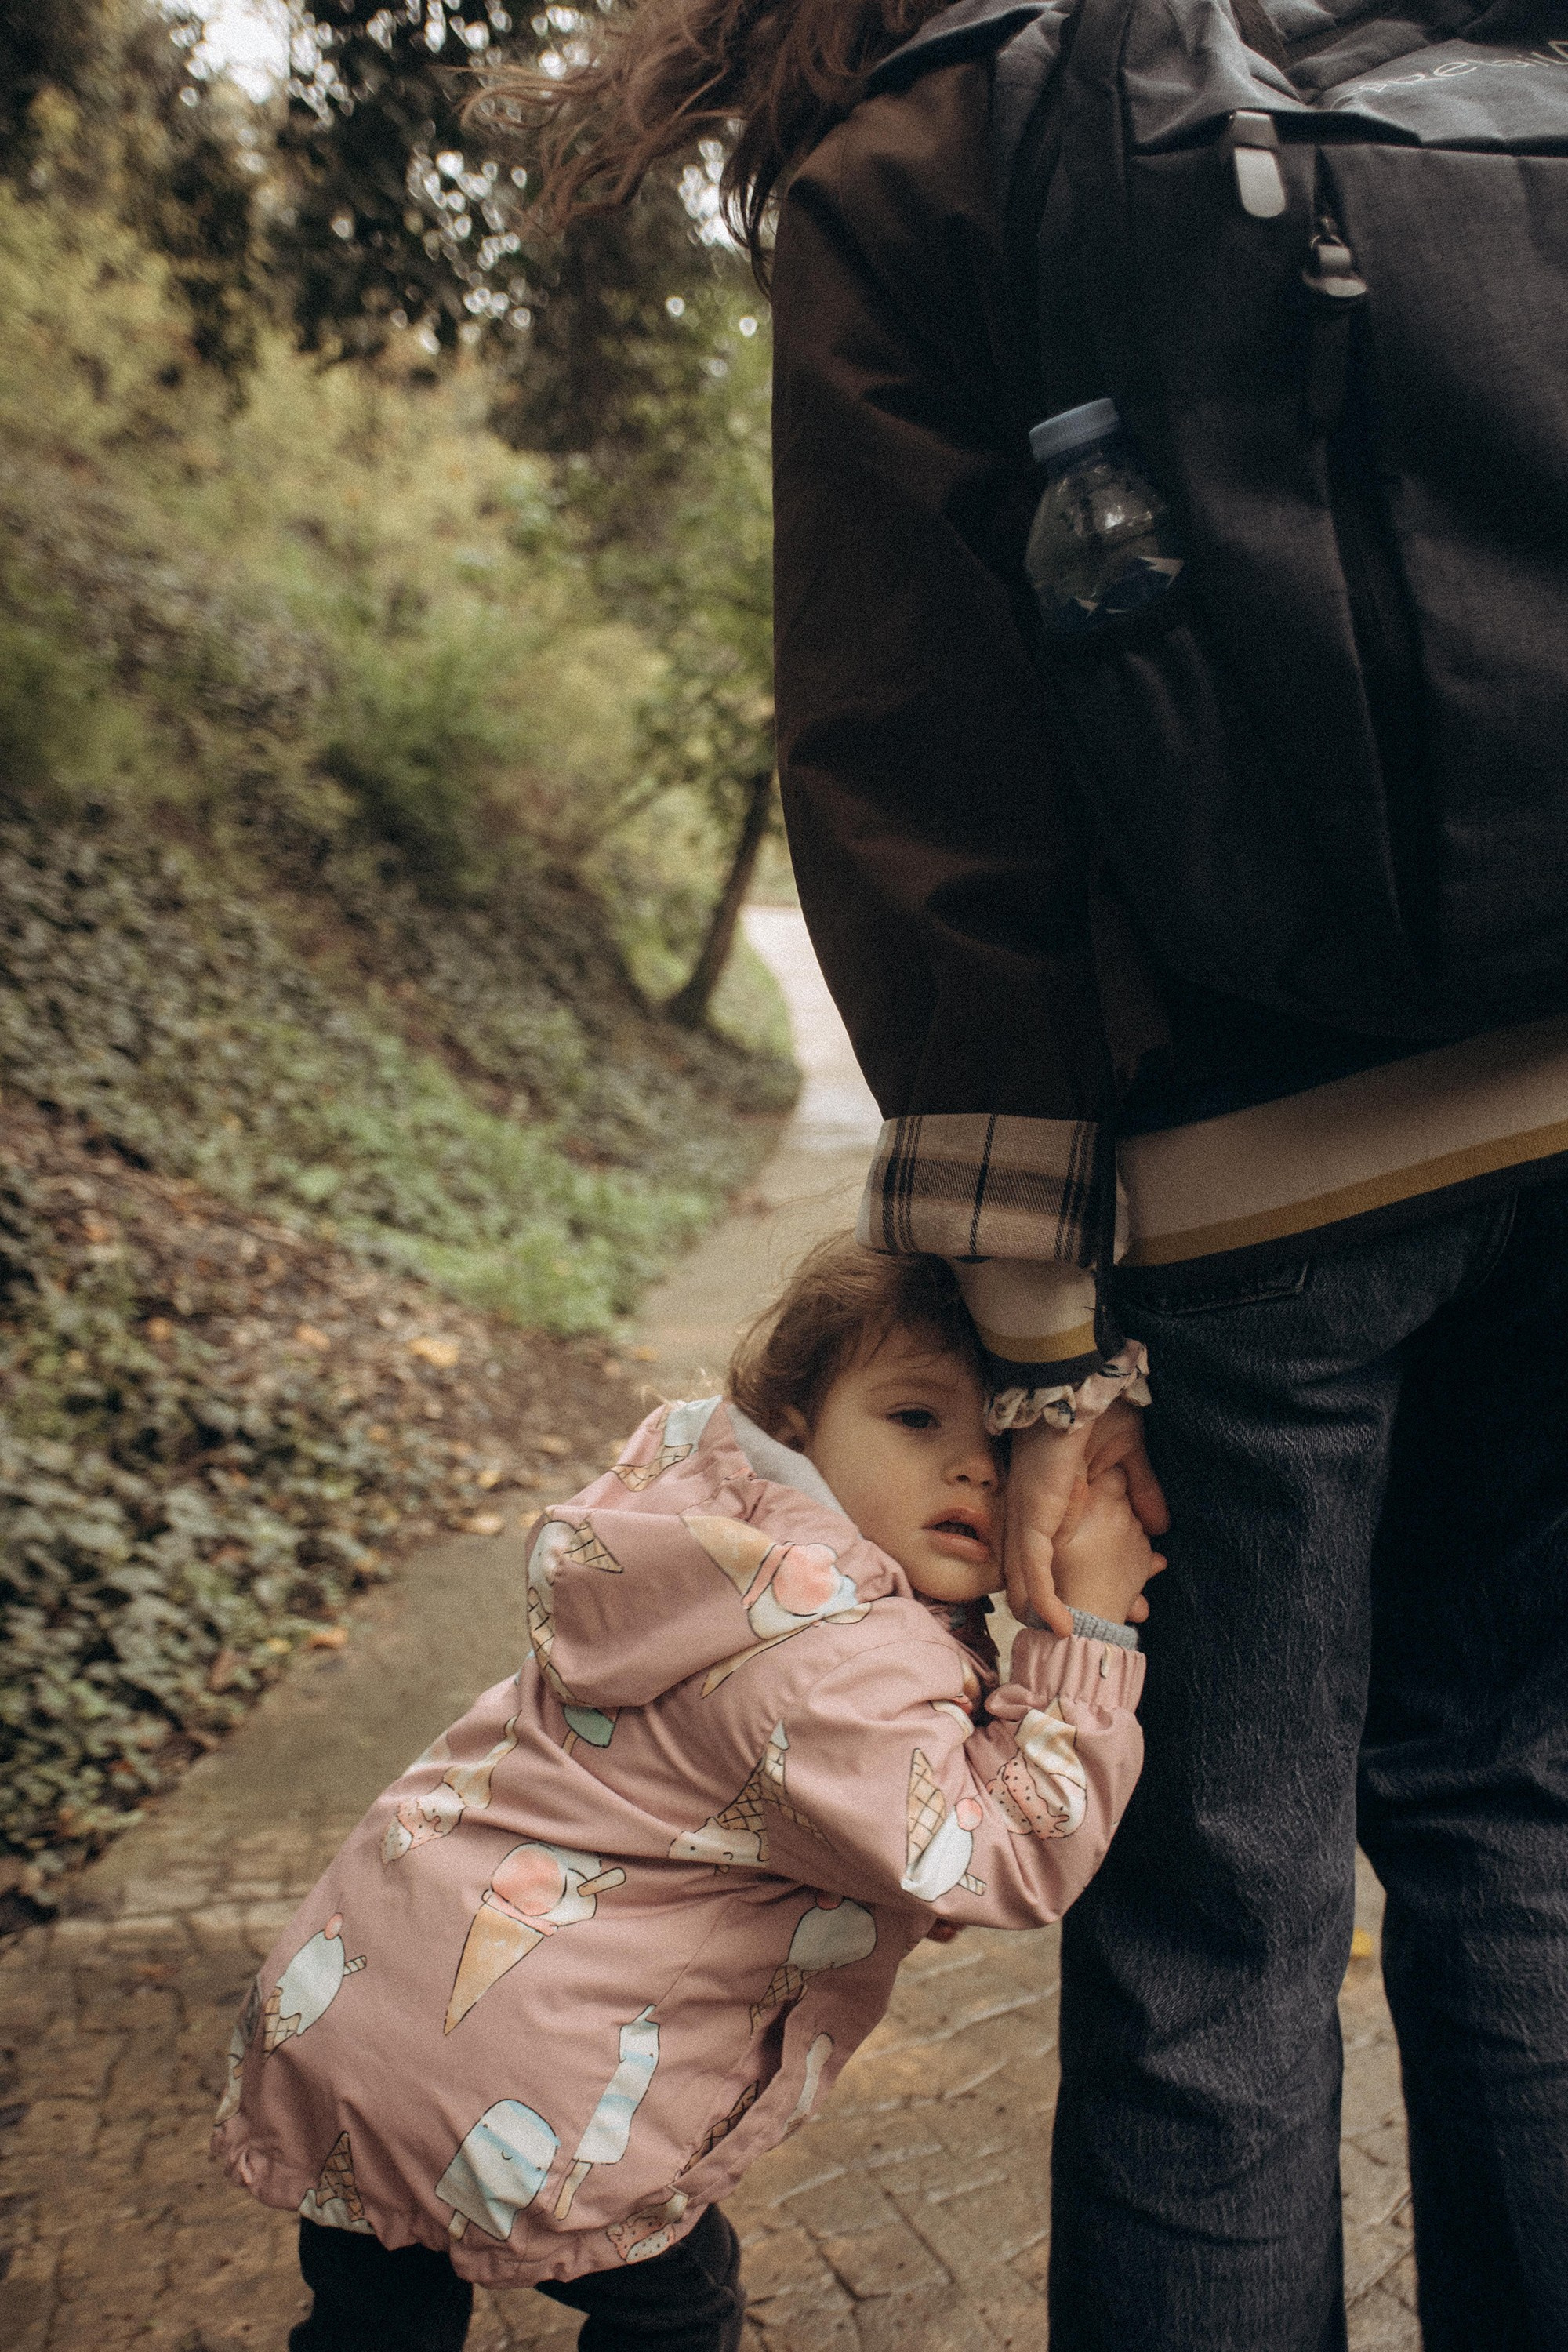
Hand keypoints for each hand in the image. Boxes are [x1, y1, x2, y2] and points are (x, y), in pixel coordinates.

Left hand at [1002, 1401, 1168, 1634]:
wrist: (1076, 1387)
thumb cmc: (1095, 1412)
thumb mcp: (1127, 1458)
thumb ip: (1141, 1491)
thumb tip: (1160, 1528)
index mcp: (1050, 1498)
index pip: (1054, 1552)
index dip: (1073, 1583)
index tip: (1103, 1609)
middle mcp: (1031, 1511)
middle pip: (1036, 1572)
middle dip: (1061, 1607)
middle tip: (1083, 1640)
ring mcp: (1028, 1515)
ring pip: (1028, 1577)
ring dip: (1046, 1611)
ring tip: (1064, 1645)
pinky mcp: (1032, 1515)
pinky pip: (1032, 1565)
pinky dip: (1043, 1597)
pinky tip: (1057, 1625)